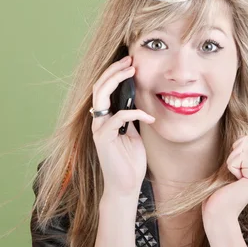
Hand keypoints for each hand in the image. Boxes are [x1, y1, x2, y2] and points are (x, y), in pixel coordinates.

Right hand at [90, 54, 155, 198]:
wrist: (126, 186)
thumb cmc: (131, 161)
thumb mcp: (134, 134)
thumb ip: (132, 118)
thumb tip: (140, 101)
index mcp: (105, 118)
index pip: (104, 89)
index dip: (114, 73)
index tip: (131, 62)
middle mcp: (98, 121)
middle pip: (98, 87)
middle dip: (114, 70)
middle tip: (130, 60)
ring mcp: (98, 130)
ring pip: (100, 97)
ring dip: (116, 81)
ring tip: (132, 72)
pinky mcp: (102, 140)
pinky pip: (116, 118)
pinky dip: (134, 113)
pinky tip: (149, 116)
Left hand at [202, 131, 247, 224]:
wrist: (218, 212)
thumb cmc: (221, 188)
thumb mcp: (235, 163)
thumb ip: (246, 148)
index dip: (240, 146)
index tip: (236, 165)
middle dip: (235, 153)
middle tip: (234, 172)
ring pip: (243, 148)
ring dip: (231, 161)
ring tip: (234, 178)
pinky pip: (239, 157)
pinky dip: (231, 167)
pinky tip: (234, 181)